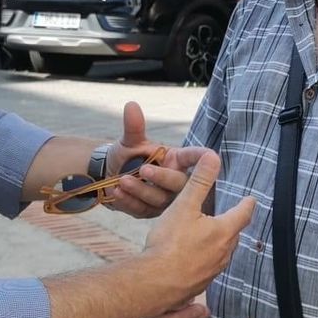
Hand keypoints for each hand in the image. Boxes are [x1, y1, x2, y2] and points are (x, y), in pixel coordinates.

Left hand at [105, 102, 205, 217]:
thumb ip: (134, 127)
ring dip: (140, 190)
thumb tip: (131, 105)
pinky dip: (129, 201)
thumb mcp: (131, 142)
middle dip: (162, 177)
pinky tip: (117, 194)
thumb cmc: (127, 156)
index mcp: (177, 160)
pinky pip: (142, 209)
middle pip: (179, 183)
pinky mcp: (150, 212)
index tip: (210, 155)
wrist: (108, 178)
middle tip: (144, 169)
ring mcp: (164, 199)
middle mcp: (175, 181)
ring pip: (159, 199)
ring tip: (122, 180)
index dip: (202, 157)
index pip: (193, 158)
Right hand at [141, 150, 254, 302]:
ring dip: (219, 243)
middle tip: (231, 215)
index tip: (251, 199)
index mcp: (224, 231)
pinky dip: (205, 258)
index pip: (243, 214)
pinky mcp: (201, 284)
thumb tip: (213, 157)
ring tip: (211, 236)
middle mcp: (224, 252)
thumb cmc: (170, 243)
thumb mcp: (184, 206)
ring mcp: (213, 271)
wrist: (155, 283)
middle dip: (233, 224)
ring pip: (222, 252)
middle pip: (234, 234)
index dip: (247, 204)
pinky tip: (194, 258)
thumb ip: (199, 182)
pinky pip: (209, 267)